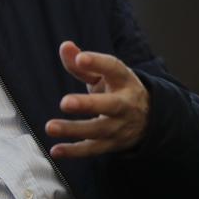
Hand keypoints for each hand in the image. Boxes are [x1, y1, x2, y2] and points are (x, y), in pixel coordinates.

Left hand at [45, 41, 149, 158]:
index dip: (97, 63)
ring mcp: (120, 126)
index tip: (81, 59)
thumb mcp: (106, 74)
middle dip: (87, 104)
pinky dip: (74, 151)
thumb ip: (83, 64)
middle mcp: (125, 104)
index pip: (113, 68)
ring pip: (98, 130)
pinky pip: (93, 149)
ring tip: (50, 126)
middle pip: (110, 105)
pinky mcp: (112, 144)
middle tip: (65, 102)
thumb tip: (65, 46)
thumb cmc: (118, 89)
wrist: (149, 119)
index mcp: (124, 80)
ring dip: (73, 130)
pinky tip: (55, 150)